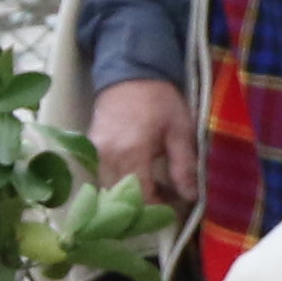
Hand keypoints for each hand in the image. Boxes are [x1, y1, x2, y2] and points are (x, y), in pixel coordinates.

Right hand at [88, 76, 197, 212]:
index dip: (157, 208)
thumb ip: (184, 166)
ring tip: (154, 188)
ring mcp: (95, 152)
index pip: (140, 197)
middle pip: (121, 198)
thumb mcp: (180, 130)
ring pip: (109, 189)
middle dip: (143, 205)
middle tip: (166, 200)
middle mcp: (107, 156)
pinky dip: (120, 183)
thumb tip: (191, 197)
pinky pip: (102, 175)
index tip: (174, 207)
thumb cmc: (159, 100)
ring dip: (130, 195)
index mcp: (131, 152)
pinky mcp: (90, 148)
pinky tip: (138, 176)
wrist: (130, 72)